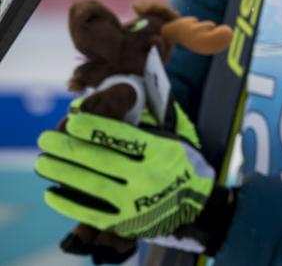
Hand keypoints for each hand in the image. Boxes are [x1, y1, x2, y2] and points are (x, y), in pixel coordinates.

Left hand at [36, 100, 228, 252]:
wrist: (197, 205)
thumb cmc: (181, 161)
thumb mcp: (176, 135)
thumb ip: (150, 119)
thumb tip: (113, 100)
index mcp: (163, 151)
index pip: (123, 138)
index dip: (95, 128)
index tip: (73, 120)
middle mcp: (150, 177)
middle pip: (102, 161)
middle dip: (70, 148)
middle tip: (45, 139)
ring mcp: (137, 203)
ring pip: (93, 185)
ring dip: (63, 172)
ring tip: (43, 161)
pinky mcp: (126, 223)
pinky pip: (92, 213)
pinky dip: (69, 203)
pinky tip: (52, 192)